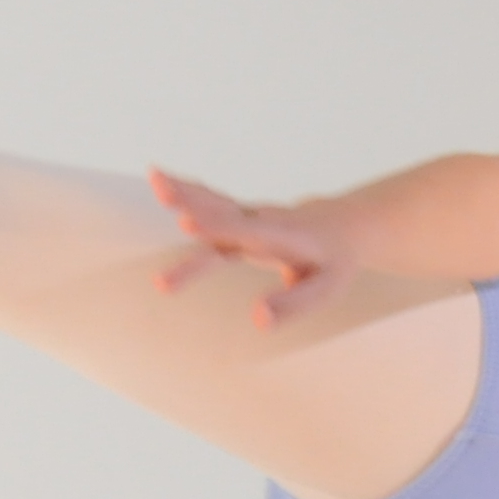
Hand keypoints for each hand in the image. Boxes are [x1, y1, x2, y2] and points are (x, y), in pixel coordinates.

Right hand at [149, 167, 357, 326]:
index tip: (188, 223)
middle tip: (161, 190)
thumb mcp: (325, 289)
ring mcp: (249, 216)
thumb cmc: (334, 262)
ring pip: (214, 202)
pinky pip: (212, 203)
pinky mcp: (241, 217)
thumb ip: (292, 304)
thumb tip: (258, 320)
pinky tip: (160, 182)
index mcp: (281, 237)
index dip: (217, 227)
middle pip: (223, 211)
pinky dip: (187, 192)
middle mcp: (261, 221)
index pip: (245, 232)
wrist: (343, 227)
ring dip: (184, 191)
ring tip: (154, 178)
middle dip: (192, 202)